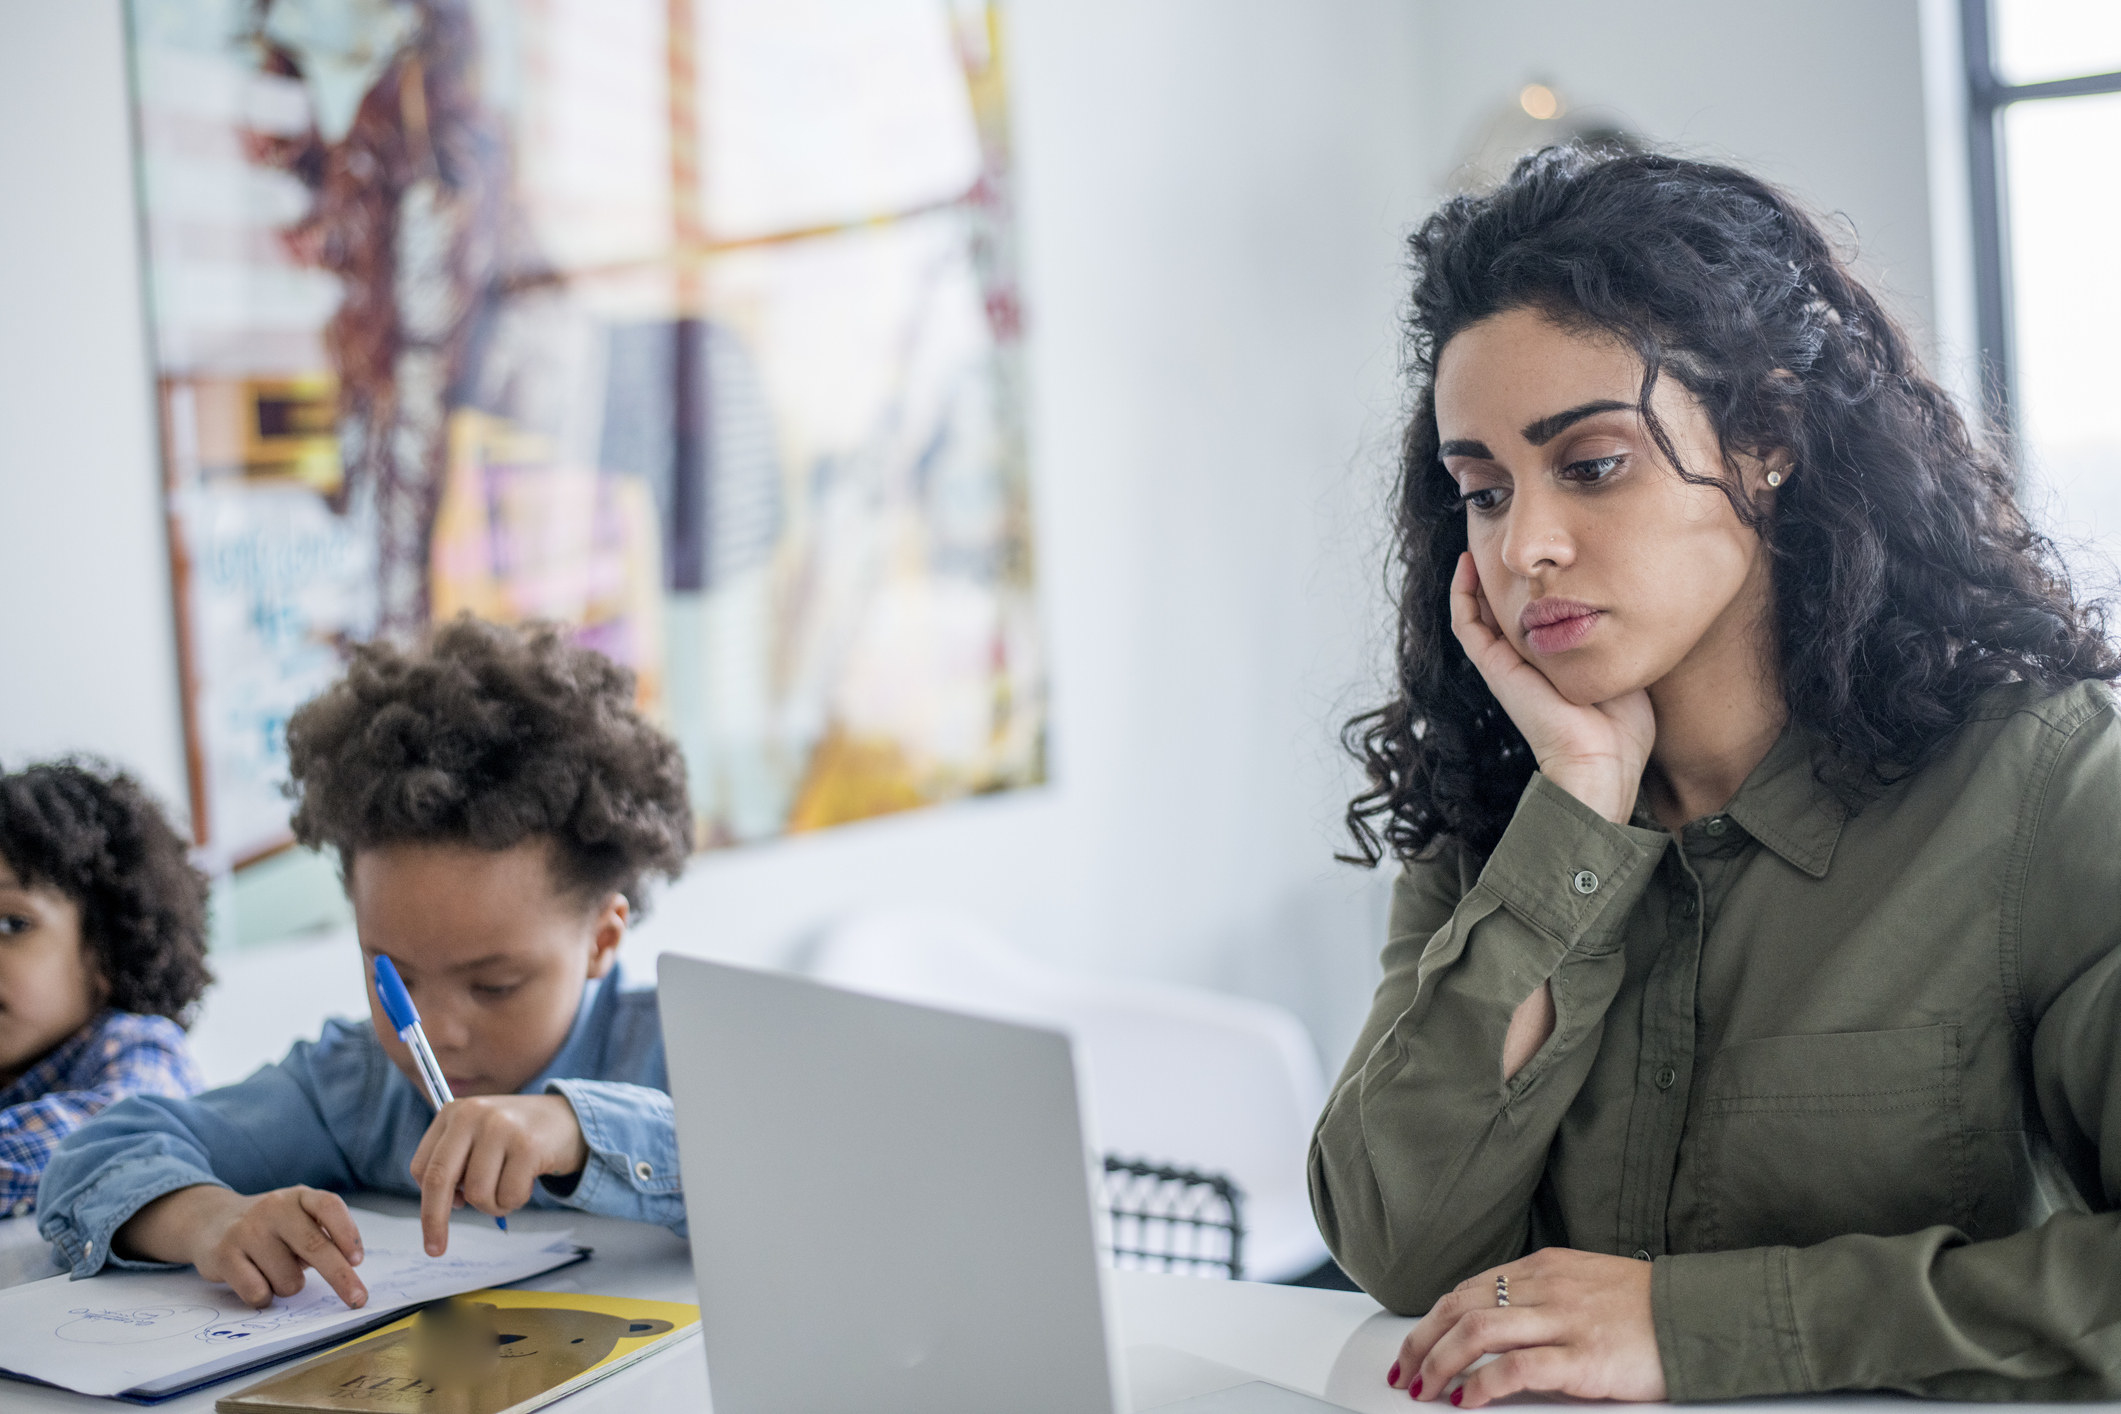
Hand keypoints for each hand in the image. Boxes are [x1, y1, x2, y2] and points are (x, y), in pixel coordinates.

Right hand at [119, 1184, 366, 1309]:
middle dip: (340, 1277)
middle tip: (357, 1298)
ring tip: (274, 1271)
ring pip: (288, 1279)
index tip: (358, 1261)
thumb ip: (322, 1235)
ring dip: (289, 1286)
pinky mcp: (224, 1255)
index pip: (329, 1206)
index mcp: (299, 1196)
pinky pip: (258, 1292)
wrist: (211, 1220)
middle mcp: (274, 1208)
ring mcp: (247, 1230)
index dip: (347, 1233)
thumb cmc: (270, 1227)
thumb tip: (347, 1267)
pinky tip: (255, 1280)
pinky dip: (264, 1297)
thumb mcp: (298, 1218)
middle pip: (314, 1246)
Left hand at [407, 1093, 587, 1254]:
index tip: (436, 1220)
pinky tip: (527, 1180)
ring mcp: (501, 1128)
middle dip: (435, 1221)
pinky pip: (509, 1196)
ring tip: (509, 1186)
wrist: (569, 1117)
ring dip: (493, 1204)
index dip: (428, 1199)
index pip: (423, 1167)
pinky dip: (516, 1200)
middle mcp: (473, 1115)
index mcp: (454, 1112)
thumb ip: (456, 1163)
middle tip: (435, 1249)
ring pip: (478, 1194)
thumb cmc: (518, 1136)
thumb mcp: (479, 1136)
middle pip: (439, 1180)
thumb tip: (446, 1206)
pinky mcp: (528, 1145)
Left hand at [1386, 1248, 1664, 1406]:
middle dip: (1422, 1342)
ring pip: (1477, 1331)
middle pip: (1461, 1307)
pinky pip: (1515, 1368)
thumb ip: (1543, 1297)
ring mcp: (1563, 1321)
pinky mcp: (1582, 1358)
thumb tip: (1499, 1322)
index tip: (1414, 1345)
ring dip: (1439, 1363)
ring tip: (1424, 1389)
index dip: (1433, 1320)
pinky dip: (1481, 1384)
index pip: (1468, 1289)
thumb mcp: (1586, 1284)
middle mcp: (1546, 1287)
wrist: (1703, 1317)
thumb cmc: (1649, 1307)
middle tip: (1405, 1371)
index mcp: (1544, 1268)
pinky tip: (1467, 1400)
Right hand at [1449, 553, 1653, 823]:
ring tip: (1479, 540)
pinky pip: (1466, 625)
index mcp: (1554, 660)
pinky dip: (1462, 594)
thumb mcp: (1626, 665)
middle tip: (1505, 536)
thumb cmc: (1622, 726)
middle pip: (1504, 608)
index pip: (1534, 615)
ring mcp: (1506, 663)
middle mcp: (1526, 660)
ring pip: (1479, 612)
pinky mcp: (1494, 668)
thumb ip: (1623, 636)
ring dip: (1476, 578)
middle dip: (1502, 574)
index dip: (1531, 584)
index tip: (1542, 552)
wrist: (1600, 760)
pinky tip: (1466, 564)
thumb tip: (1639, 601)